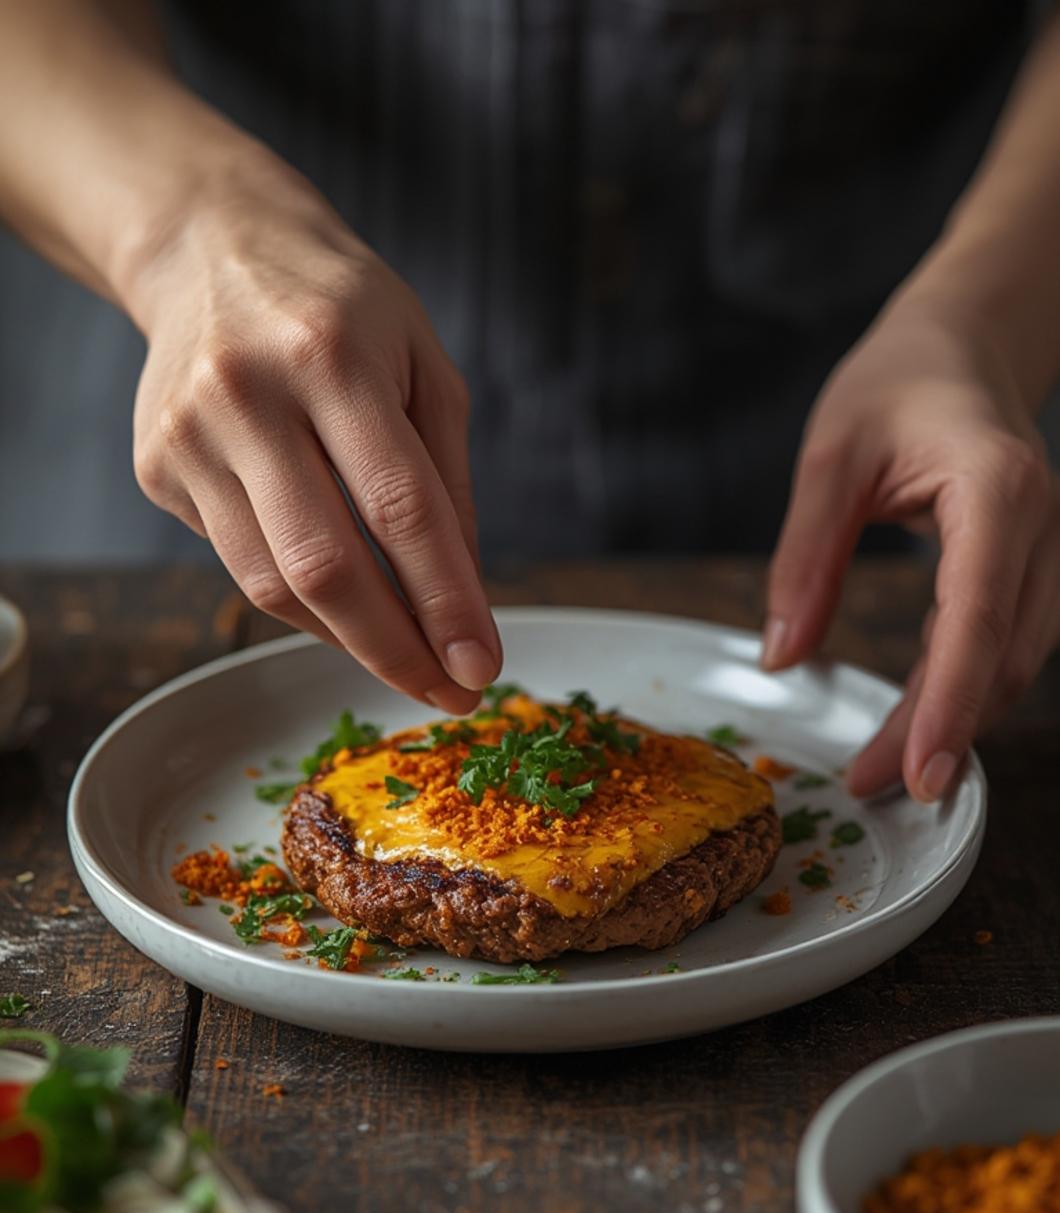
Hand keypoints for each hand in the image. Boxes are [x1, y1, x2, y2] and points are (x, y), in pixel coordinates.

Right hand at [129, 158, 499, 715]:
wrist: (209, 248)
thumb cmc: (340, 306)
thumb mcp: (423, 361)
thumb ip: (447, 478)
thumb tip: (460, 599)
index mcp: (331, 354)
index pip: (401, 507)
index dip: (446, 601)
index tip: (483, 668)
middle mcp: (246, 394)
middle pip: (326, 565)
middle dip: (396, 649)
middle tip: (449, 692)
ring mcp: (188, 435)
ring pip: (273, 584)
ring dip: (350, 639)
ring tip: (407, 657)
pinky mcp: (156, 467)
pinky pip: (240, 564)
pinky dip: (301, 598)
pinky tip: (341, 595)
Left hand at [763, 296, 1059, 800]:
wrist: (962, 342)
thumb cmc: (897, 382)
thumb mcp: (830, 456)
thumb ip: (805, 556)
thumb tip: (780, 656)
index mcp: (995, 491)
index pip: (977, 617)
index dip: (949, 703)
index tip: (917, 771)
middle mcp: (1038, 527)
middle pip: (1002, 657)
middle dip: (943, 733)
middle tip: (875, 789)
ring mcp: (1045, 550)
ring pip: (1013, 661)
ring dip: (954, 720)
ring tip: (885, 771)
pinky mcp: (1029, 566)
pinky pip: (1004, 643)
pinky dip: (963, 688)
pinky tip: (919, 721)